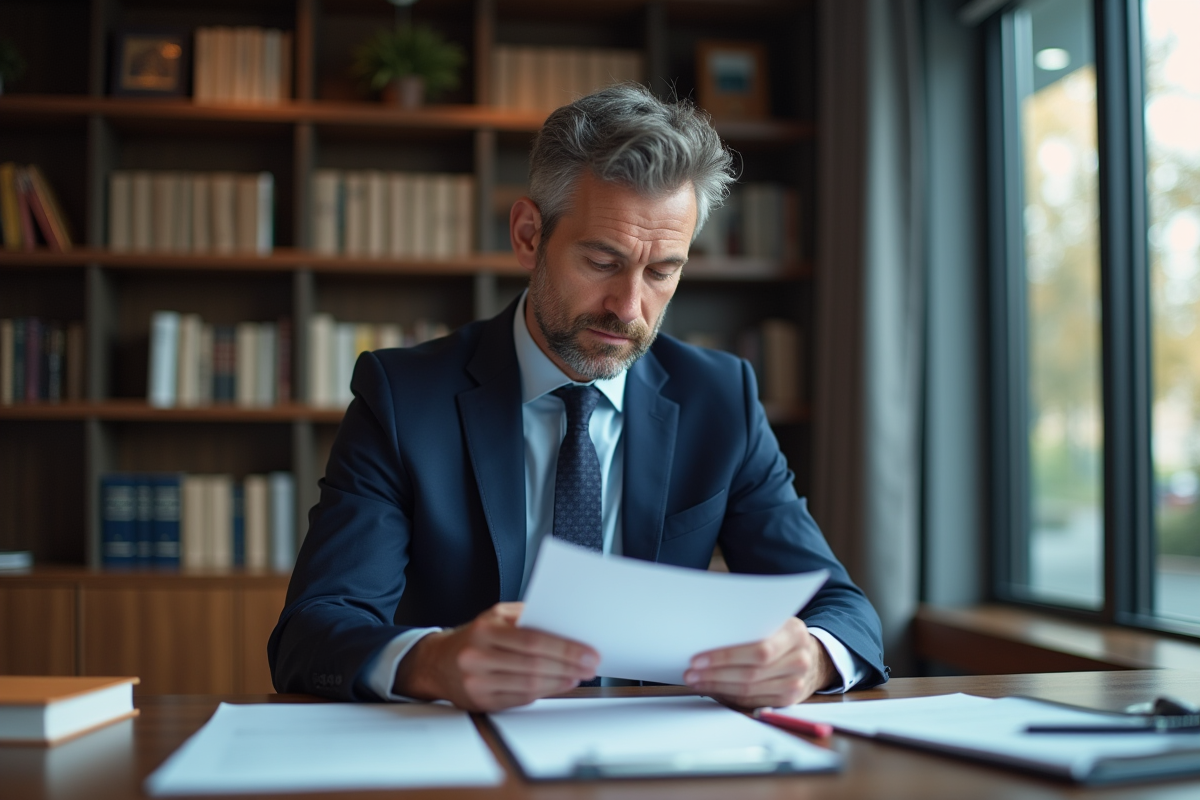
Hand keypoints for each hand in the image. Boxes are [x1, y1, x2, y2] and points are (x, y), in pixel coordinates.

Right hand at [392, 602, 598, 711]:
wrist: (437, 662)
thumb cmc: (473, 636)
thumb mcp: (494, 615)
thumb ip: (525, 615)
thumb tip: (562, 621)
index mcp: (485, 629)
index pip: (533, 640)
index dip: (564, 648)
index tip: (587, 652)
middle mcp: (478, 656)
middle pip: (534, 664)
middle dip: (568, 666)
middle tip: (590, 666)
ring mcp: (477, 681)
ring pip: (529, 684)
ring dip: (560, 681)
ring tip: (578, 675)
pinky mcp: (481, 701)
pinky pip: (520, 699)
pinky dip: (544, 692)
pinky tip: (558, 685)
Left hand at [683, 617, 835, 708]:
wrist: (812, 655)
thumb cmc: (781, 633)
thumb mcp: (773, 619)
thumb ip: (750, 624)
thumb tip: (707, 634)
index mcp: (795, 633)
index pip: (758, 650)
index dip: (726, 656)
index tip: (698, 658)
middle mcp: (800, 659)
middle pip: (751, 673)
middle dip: (715, 674)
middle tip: (691, 672)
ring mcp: (797, 682)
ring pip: (749, 690)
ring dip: (717, 687)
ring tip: (695, 681)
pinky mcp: (789, 700)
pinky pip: (753, 701)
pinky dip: (729, 696)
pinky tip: (713, 689)